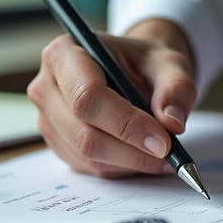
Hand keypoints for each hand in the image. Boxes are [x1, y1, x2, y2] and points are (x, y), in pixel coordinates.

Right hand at [27, 19, 197, 177]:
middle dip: (131, 151)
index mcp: (65, 53)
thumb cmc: (144, 63)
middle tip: (168, 155)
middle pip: (83, 133)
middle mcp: (47, 87)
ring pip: (87, 156)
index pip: (88, 96)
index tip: (163, 141)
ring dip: (130, 163)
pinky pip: (89, 167)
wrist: (132, 71)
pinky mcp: (58, 143)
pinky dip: (122, 168)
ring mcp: (48, 119)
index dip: (126, 123)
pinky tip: (143, 156)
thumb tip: (172, 122)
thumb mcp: (169, 64)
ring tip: (163, 156)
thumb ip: (176, 88)